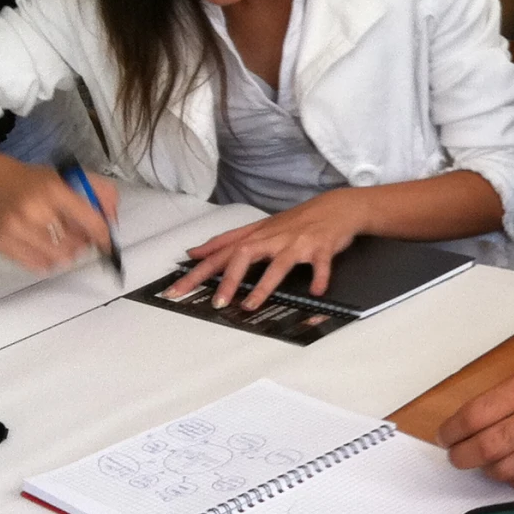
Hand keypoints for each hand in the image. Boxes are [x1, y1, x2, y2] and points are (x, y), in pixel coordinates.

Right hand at [0, 159, 119, 271]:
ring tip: (60, 241)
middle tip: (79, 236)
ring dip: (66, 253)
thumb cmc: (33, 182)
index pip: (89, 221)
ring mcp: (15, 229)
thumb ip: (99, 192)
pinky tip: (44, 247)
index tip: (107, 243)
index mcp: (53, 190)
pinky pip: (37, 266)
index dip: (103, 236)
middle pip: (75, 244)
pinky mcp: (1, 244)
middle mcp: (33, 210)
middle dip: (83, 243)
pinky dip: (47, 261)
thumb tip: (112, 220)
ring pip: (58, 258)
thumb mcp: (69, 176)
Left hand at [169, 188, 368, 310]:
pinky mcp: (322, 247)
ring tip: (251, 306)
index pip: (220, 252)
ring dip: (264, 286)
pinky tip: (316, 292)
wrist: (337, 207)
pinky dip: (319, 278)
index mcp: (257, 234)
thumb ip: (227, 241)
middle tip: (217, 303)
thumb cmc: (297, 220)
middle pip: (244, 255)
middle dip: (228, 280)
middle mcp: (274, 237)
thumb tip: (195, 252)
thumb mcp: (260, 228)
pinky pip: (320, 264)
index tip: (176, 289)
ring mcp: (297, 242)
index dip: (197, 270)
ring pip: (278, 263)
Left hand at [436, 365, 513, 494]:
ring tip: (485, 463)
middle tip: (457, 456)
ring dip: (487, 470)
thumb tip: (464, 426)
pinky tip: (513, 470)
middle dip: (461, 456)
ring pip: (504, 470)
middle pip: (485, 447)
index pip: (473, 416)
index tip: (444, 437)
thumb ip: (500, 401)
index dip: (451, 431)